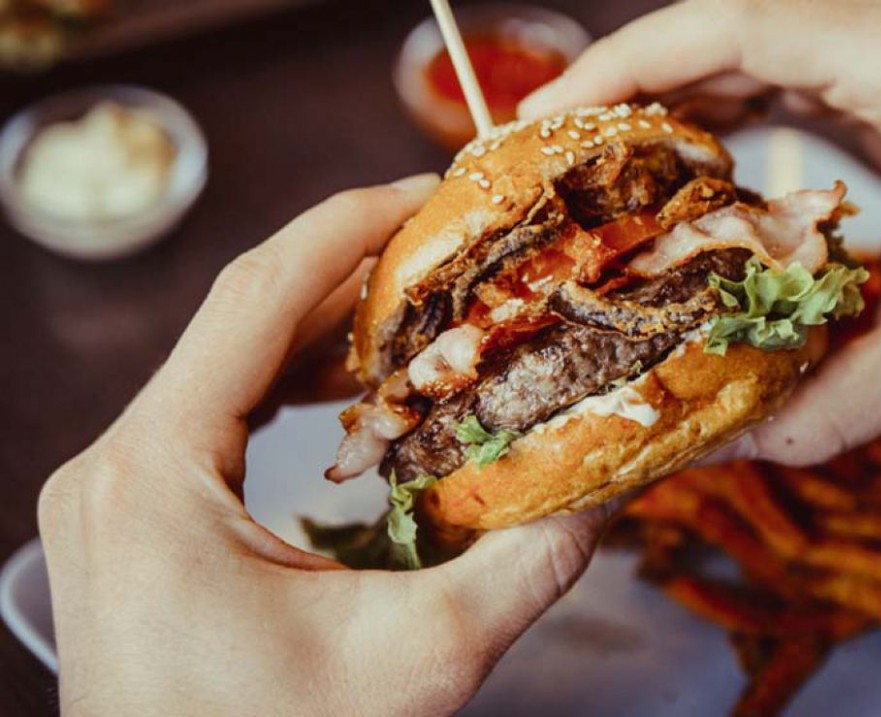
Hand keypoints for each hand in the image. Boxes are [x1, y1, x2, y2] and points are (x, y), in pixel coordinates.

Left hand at [38, 176, 606, 714]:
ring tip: (419, 307)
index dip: (349, 226)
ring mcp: (113, 492)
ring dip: (322, 329)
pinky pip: (212, 414)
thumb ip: (525, 569)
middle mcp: (114, 466)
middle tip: (451, 247)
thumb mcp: (415, 663)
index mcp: (154, 474)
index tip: (429, 191)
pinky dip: (288, 384)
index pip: (255, 297)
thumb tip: (609, 490)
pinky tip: (351, 386)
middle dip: (351, 273)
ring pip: (225, 363)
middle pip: (240, 319)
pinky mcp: (132, 519)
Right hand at [522, 0, 880, 465]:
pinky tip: (669, 171)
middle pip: (726, 30)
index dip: (626, 66)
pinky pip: (780, 82)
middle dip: (627, 85)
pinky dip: (715, 118)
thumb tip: (699, 447)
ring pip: (747, 52)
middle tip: (543, 152)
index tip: (547, 120)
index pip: (735, 28)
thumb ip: (812, 406)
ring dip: (665, 101)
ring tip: (588, 165)